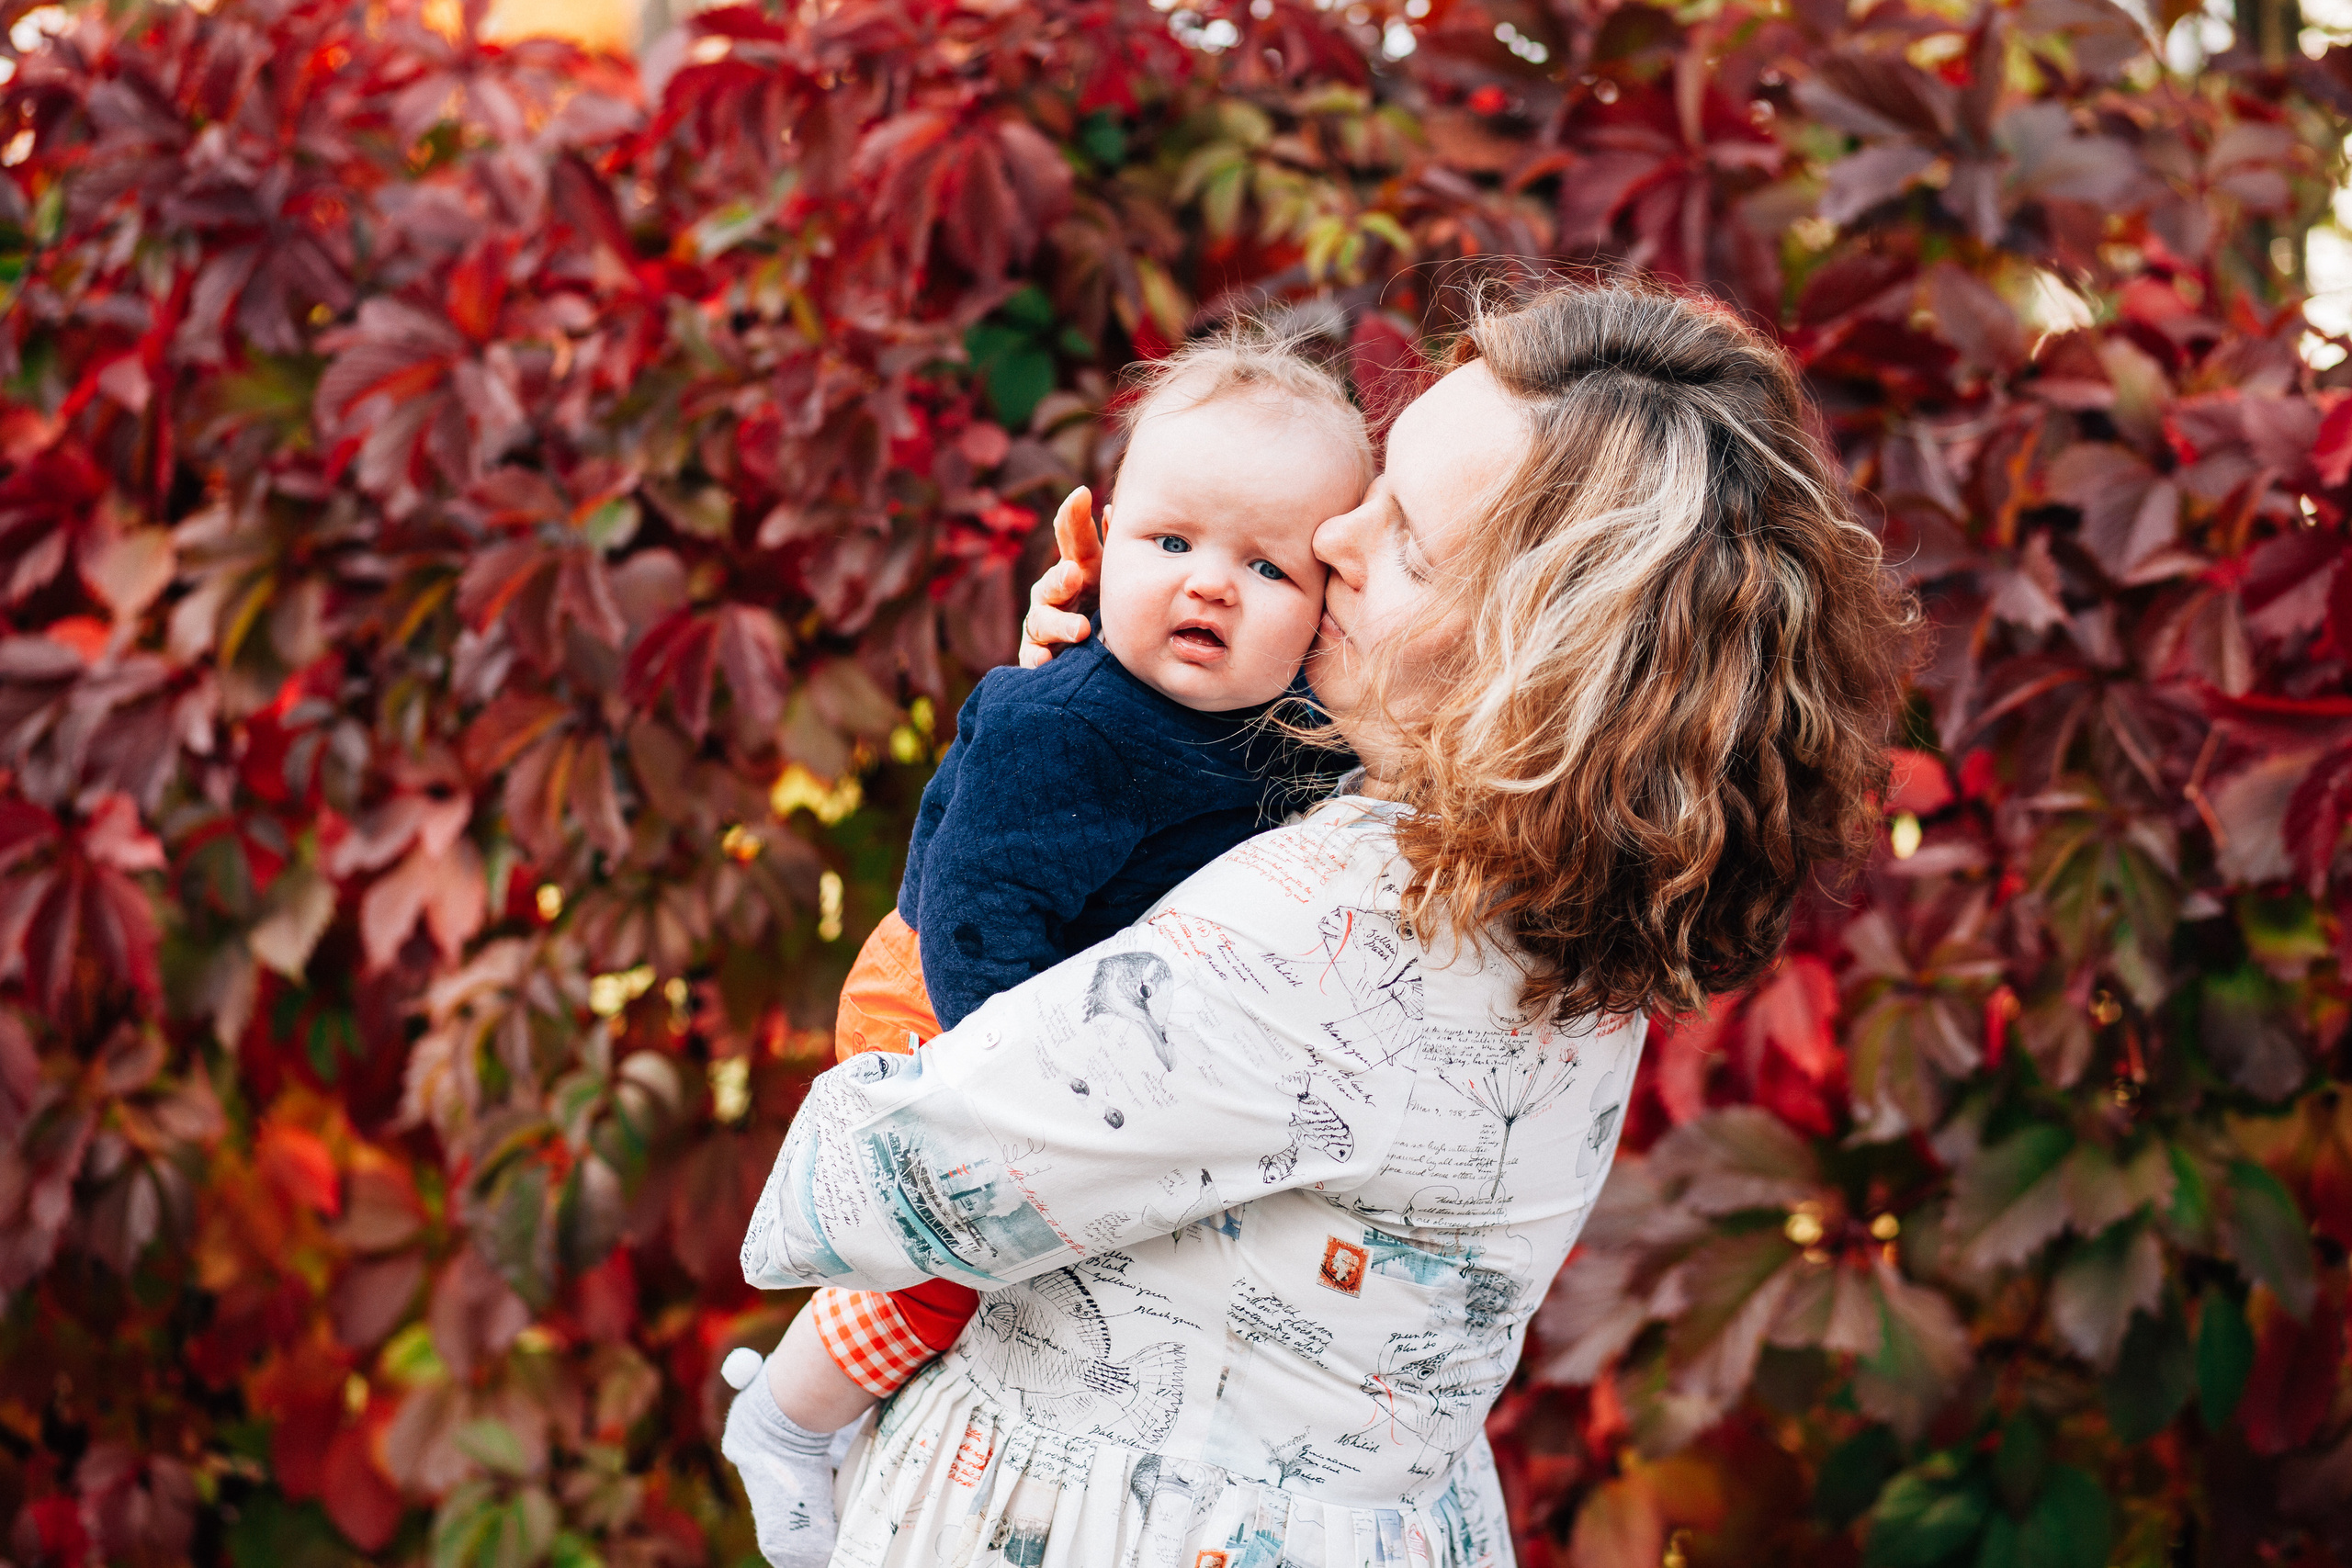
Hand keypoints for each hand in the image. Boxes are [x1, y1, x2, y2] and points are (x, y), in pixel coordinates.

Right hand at [1018, 485, 1103, 668]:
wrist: (1091, 652)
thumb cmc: (1103, 604)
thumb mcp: (1110, 574)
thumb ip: (1110, 543)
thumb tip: (1112, 510)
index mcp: (1076, 567)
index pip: (1071, 539)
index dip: (1073, 517)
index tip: (1081, 494)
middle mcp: (1053, 592)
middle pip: (1053, 581)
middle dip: (1061, 578)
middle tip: (1073, 575)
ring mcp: (1043, 622)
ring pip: (1044, 620)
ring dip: (1060, 624)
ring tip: (1081, 629)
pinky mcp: (1037, 653)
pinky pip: (1033, 656)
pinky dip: (1037, 659)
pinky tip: (1045, 662)